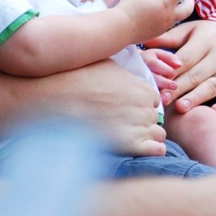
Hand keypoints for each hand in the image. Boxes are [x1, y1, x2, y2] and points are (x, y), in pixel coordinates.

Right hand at [49, 60, 167, 156]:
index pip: (152, 102)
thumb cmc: (79, 79)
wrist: (57, 100)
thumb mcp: (108, 64)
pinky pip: (157, 150)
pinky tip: (136, 148)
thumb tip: (126, 74)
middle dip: (140, 122)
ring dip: (147, 137)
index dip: (139, 107)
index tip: (124, 110)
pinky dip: (151, 151)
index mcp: (144, 89)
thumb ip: (124, 72)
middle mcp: (146, 107)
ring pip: (158, 135)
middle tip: (118, 125)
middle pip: (153, 119)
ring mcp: (140, 126)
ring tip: (124, 138)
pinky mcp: (131, 144)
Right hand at [114, 0, 194, 42]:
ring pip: (179, 17)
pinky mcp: (158, 33)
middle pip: (188, 8)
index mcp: (166, 3)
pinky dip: (170, 17)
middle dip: (189, 0)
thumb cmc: (128, 8)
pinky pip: (169, 24)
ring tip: (174, 3)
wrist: (119, 29)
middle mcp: (169, 16)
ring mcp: (164, 26)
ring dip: (180, 9)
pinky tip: (161, 13)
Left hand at [145, 20, 215, 114]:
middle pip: (196, 74)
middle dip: (178, 88)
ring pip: (213, 86)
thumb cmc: (215, 36)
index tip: (155, 82)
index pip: (186, 58)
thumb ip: (171, 38)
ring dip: (197, 97)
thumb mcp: (196, 30)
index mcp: (207, 40)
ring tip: (181, 108)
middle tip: (161, 100)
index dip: (170, 71)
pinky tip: (214, 113)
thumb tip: (144, 42)